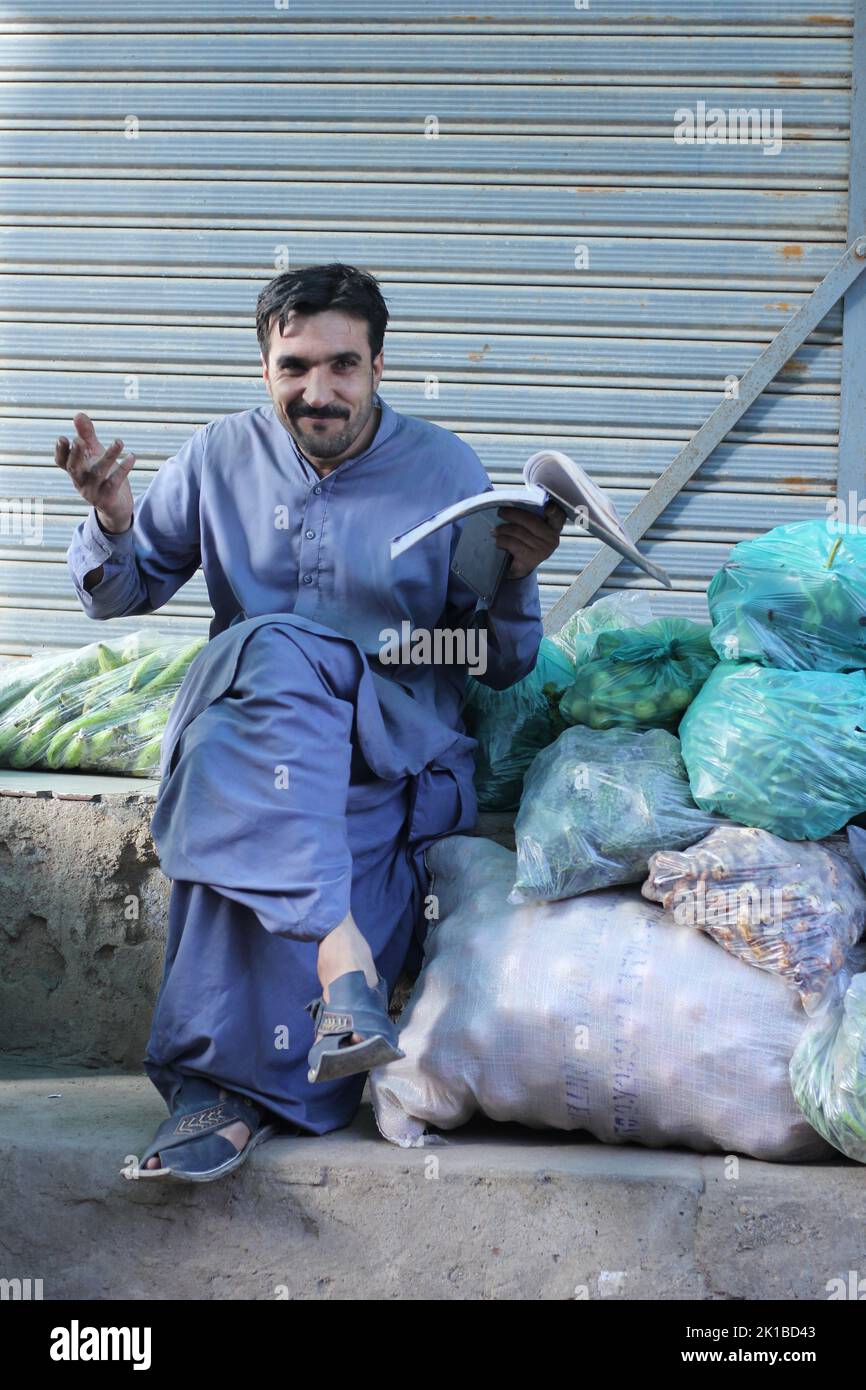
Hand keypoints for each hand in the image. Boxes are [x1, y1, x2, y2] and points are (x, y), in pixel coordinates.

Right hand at [55, 412, 135, 531]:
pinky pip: (115, 482)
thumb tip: (78, 414)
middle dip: (76, 455)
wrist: (116, 507)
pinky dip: (123, 469)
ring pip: (98, 473)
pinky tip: (131, 456)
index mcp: (74, 470)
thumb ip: (86, 435)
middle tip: (78, 440)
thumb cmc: (102, 476)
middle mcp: (80, 481)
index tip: (62, 438)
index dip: (60, 451)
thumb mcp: (94, 454)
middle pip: (73, 468)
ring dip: (108, 456)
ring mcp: (93, 491)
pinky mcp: (107, 498)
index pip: (61, 461)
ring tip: (119, 441)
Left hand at [492, 500, 566, 579]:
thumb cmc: (525, 542)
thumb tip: (510, 503)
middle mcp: (552, 538)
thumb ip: (528, 516)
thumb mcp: (531, 528)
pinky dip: (502, 540)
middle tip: (501, 512)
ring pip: (519, 532)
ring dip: (503, 529)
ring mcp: (542, 549)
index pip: (558, 515)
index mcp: (554, 526)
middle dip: (513, 514)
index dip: (554, 511)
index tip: (548, 507)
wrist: (521, 566)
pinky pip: (513, 543)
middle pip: (531, 521)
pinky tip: (498, 540)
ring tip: (495, 530)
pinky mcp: (531, 558)